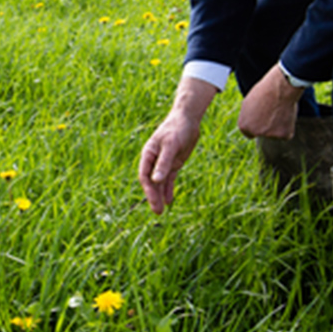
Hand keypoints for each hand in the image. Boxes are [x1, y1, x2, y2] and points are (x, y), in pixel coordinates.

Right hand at [138, 76, 217, 214]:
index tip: (154, 202)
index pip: (145, 176)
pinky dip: (168, 190)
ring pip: (159, 183)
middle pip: (151, 182)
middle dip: (153, 197)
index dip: (148, 190)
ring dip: (160, 196)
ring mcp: (163, 162)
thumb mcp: (171, 146)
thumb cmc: (177, 129)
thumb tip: (156, 181)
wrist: (188, 119)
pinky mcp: (173, 163)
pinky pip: (169, 180)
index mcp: (148, 154)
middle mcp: (153, 160)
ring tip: (161, 211)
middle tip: (157, 212)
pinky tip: (169, 201)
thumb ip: (163, 163)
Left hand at [237, 63, 305, 139]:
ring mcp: (269, 135)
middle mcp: (255, 132)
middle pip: (262, 133)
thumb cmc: (265, 91)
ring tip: (279, 110)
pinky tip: (286, 114)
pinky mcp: (283, 135)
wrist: (281, 87)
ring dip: (278, 126)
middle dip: (267, 126)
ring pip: (275, 134)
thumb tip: (251, 122)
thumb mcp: (248, 103)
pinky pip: (286, 134)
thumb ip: (248, 116)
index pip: (249, 133)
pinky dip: (288, 126)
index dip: (256, 126)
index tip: (262, 121)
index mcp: (244, 125)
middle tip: (273, 112)